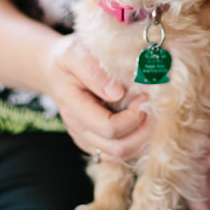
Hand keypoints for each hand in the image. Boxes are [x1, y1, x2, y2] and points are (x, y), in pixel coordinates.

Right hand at [44, 34, 151, 161]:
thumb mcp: (75, 53)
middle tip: (154, 109)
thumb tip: (116, 92)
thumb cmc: (68, 58)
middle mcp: (78, 128)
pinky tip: (143, 125)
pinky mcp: (94, 142)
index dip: (133, 116)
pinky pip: (118, 155)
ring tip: (151, 116)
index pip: (109, 127)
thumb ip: (93, 71)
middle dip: (143, 131)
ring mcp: (86, 138)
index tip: (144, 97)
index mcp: (74, 106)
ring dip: (142, 140)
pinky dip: (136, 144)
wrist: (56, 70)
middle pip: (117, 148)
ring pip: (120, 156)